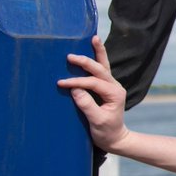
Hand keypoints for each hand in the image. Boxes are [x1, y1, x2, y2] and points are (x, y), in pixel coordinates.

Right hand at [57, 35, 129, 151]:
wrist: (115, 138)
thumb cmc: (106, 132)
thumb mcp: (97, 122)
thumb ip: (88, 106)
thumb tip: (75, 90)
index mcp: (115, 94)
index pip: (93, 83)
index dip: (77, 82)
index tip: (61, 83)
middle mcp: (114, 86)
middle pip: (100, 69)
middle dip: (85, 62)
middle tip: (70, 56)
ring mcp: (111, 85)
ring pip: (103, 65)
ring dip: (98, 52)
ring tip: (94, 38)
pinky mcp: (105, 87)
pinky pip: (100, 70)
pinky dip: (97, 58)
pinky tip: (94, 47)